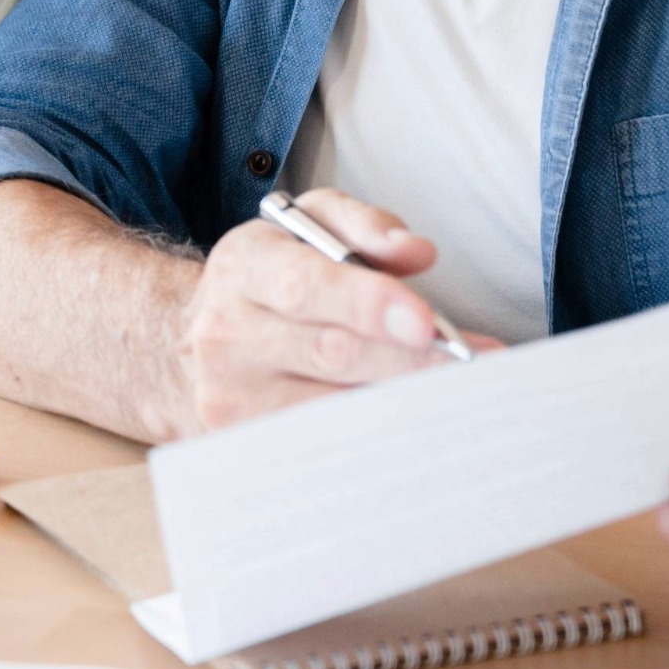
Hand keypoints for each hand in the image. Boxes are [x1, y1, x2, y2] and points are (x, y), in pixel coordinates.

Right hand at [175, 188, 484, 432]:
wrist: (195, 341)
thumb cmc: (272, 278)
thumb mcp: (307, 225)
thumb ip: (362, 224)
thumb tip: (416, 252)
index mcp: (243, 267)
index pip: (305, 286)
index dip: (367, 303)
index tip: (425, 320)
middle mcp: (227, 335)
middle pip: (331, 353)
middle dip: (410, 360)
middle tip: (473, 364)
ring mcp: (232, 398)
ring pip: (334, 406)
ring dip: (404, 401)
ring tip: (461, 393)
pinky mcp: (245, 444)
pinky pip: (327, 444)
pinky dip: (378, 434)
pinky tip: (418, 422)